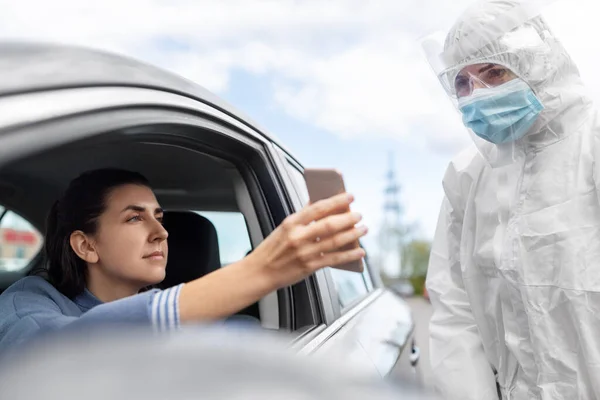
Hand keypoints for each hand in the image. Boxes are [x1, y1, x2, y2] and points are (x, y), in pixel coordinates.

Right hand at [246, 193, 367, 287]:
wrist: (259, 272)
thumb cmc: (272, 249)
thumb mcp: (284, 228)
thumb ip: (303, 217)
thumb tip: (320, 202)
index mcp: (291, 223)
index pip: (318, 208)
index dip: (336, 201)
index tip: (350, 197)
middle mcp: (298, 237)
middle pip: (329, 224)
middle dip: (348, 218)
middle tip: (359, 215)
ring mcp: (304, 253)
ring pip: (335, 241)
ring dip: (353, 235)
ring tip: (363, 229)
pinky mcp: (309, 267)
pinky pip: (334, 259)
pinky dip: (349, 255)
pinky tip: (359, 251)